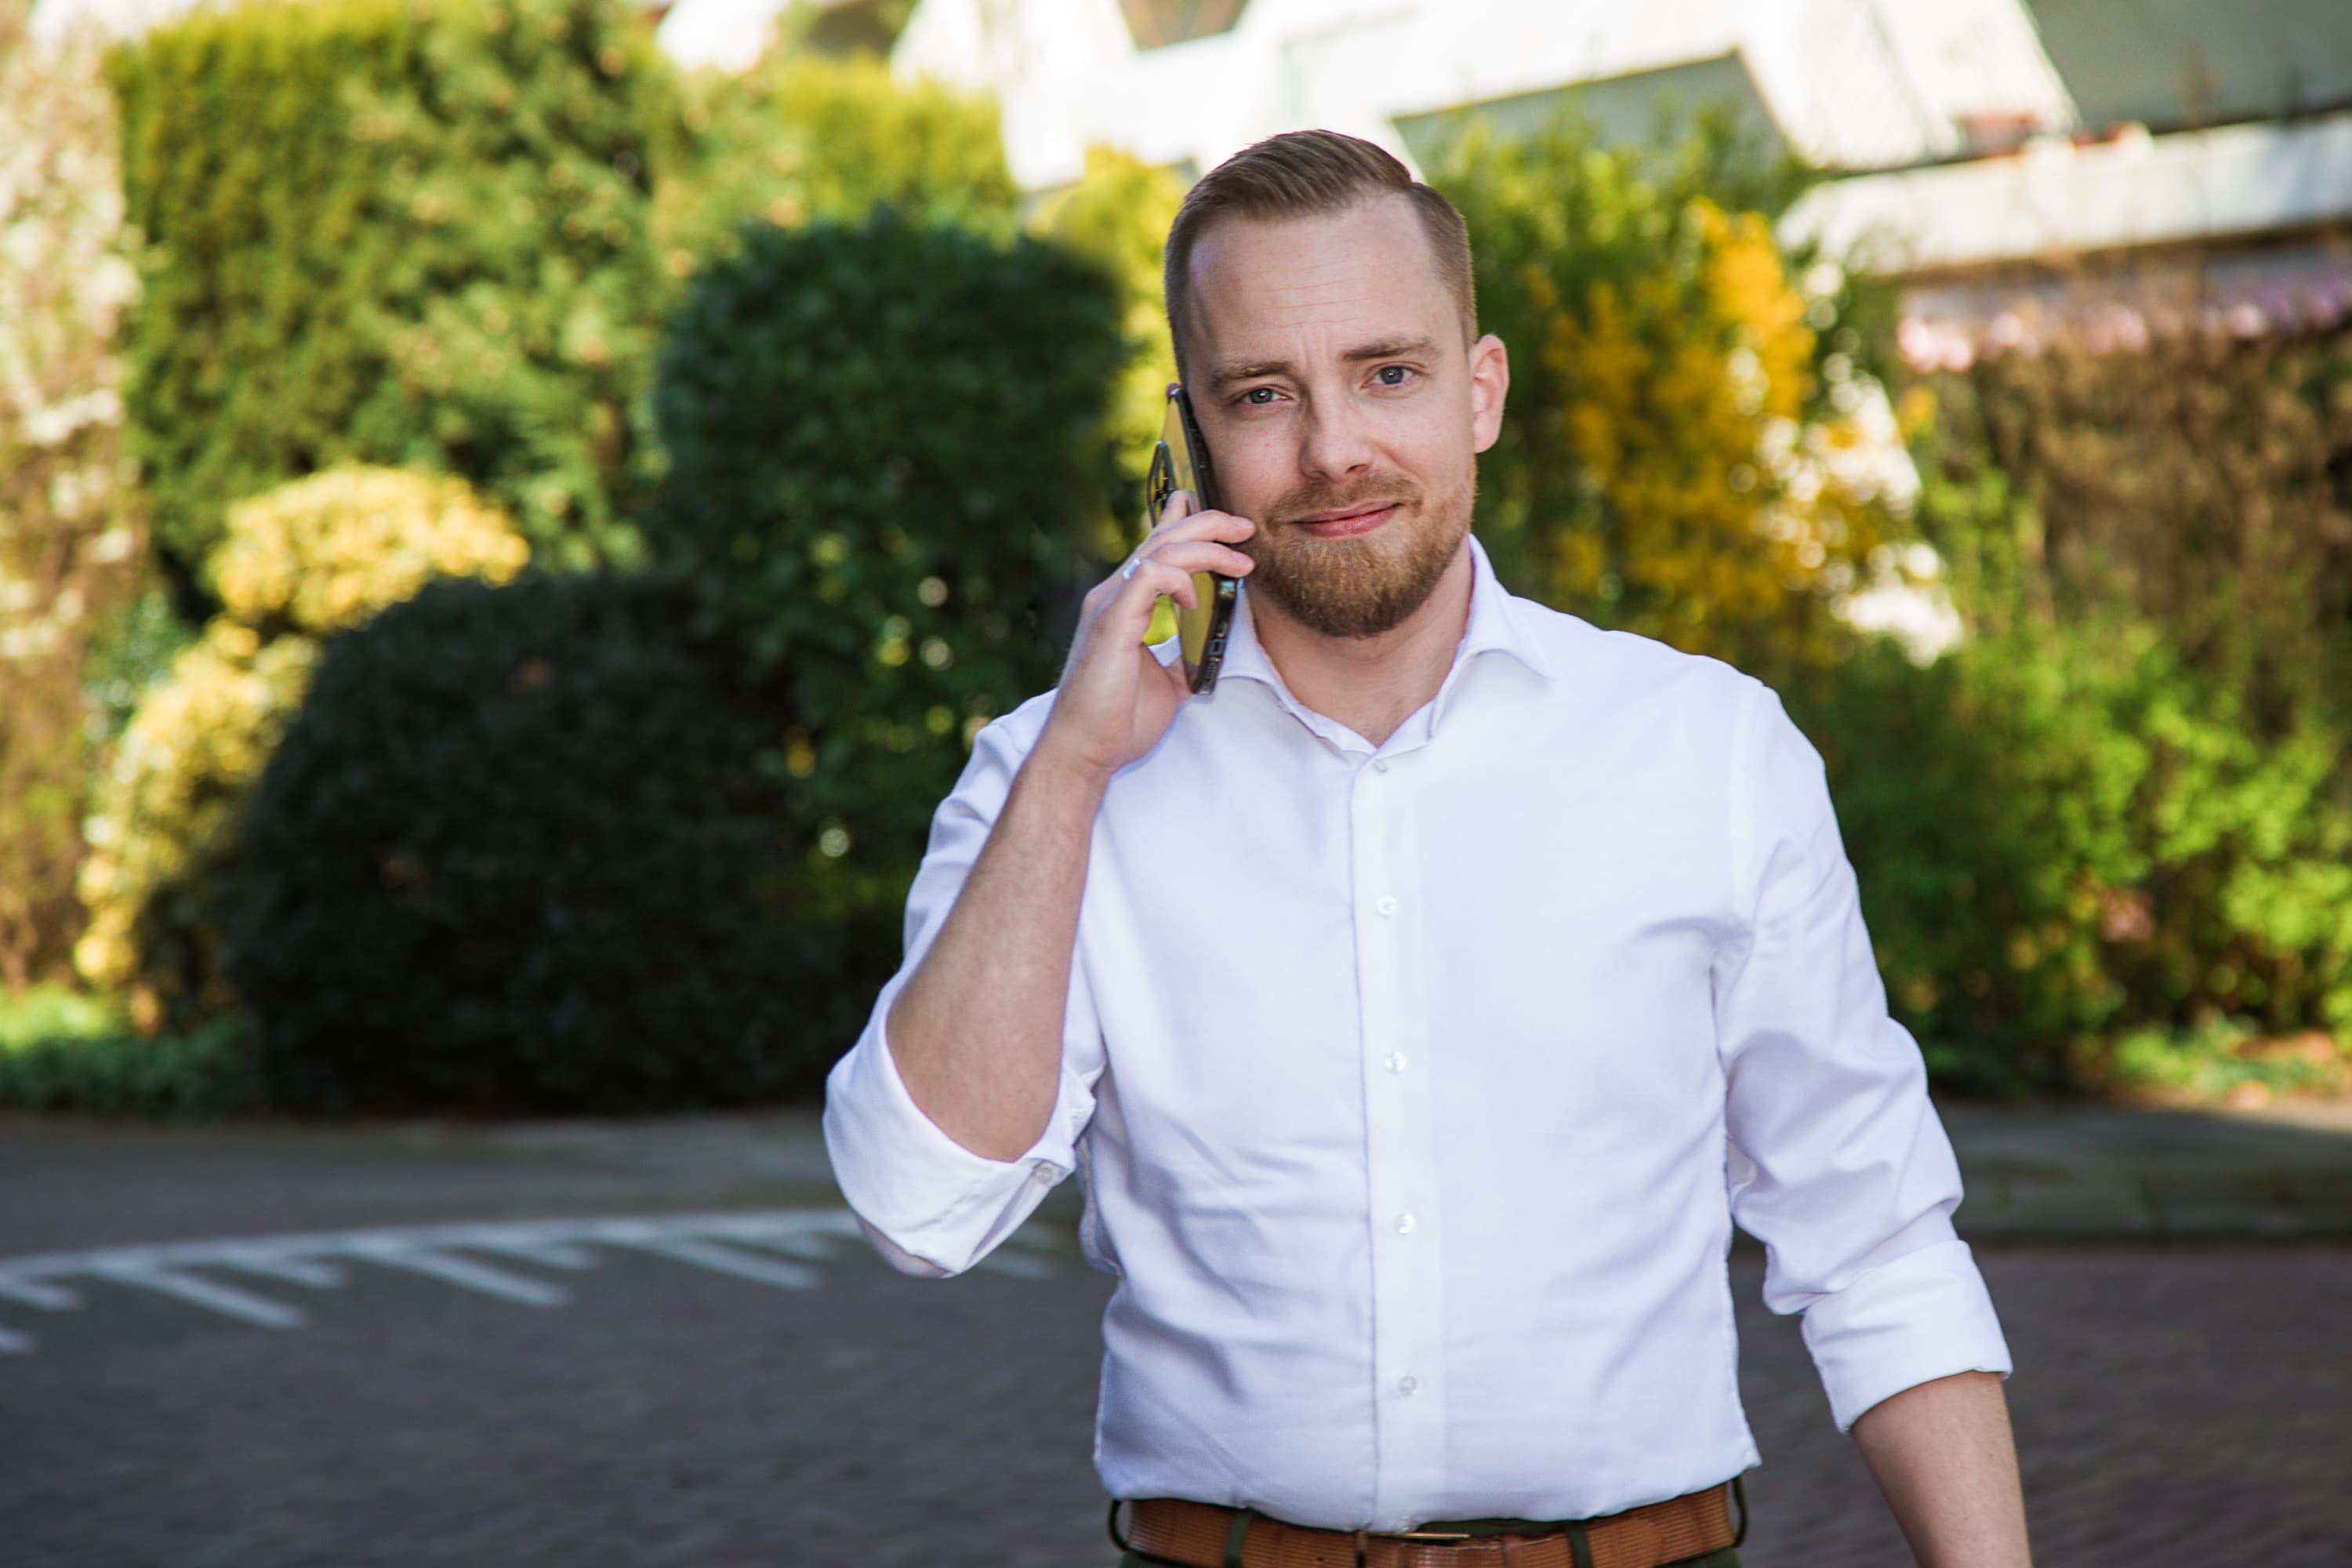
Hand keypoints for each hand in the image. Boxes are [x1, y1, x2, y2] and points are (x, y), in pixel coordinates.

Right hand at [1036, 491, 1253, 781]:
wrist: (1085, 752)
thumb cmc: (1118, 721)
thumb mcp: (1166, 683)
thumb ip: (1183, 656)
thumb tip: (1210, 646)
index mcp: (1124, 604)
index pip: (1153, 548)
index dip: (1185, 522)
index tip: (1225, 524)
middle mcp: (1113, 596)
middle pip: (1161, 538)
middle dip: (1207, 524)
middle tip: (1244, 528)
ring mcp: (1109, 606)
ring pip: (1159, 550)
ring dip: (1206, 549)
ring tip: (1240, 563)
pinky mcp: (1112, 623)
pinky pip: (1148, 577)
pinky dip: (1180, 580)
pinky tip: (1197, 601)